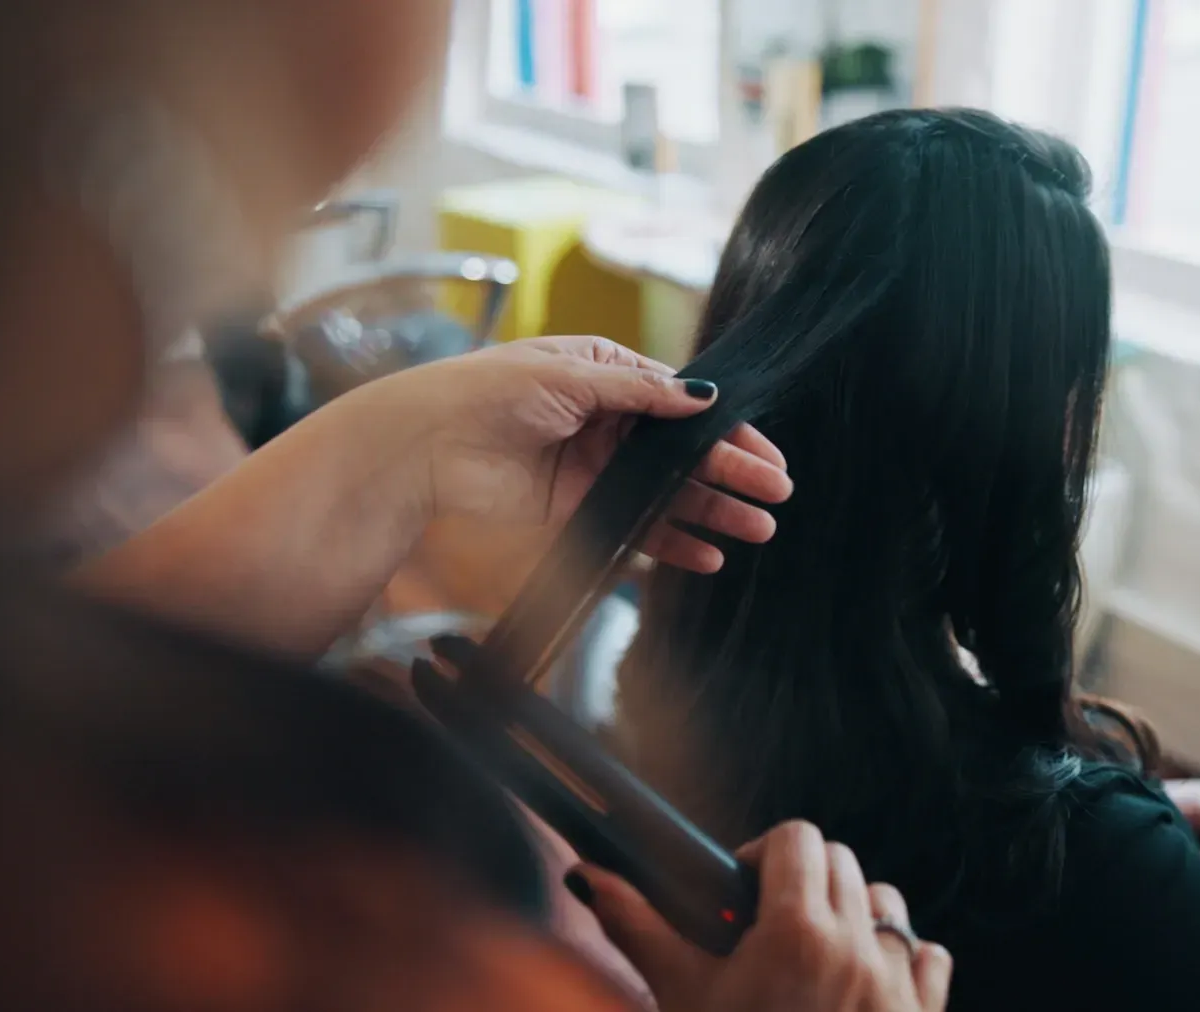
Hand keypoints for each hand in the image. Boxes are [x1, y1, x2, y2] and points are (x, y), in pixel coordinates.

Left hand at [355, 336, 791, 572]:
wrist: (424, 447)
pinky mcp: (578, 510)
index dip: (727, 428)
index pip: (683, 403)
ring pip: (668, 493)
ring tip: (757, 530)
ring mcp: (595, 468)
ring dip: (713, 511)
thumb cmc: (487, 393)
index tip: (766, 453)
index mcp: (607, 374)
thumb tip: (704, 397)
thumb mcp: (569, 376)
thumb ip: (640, 391)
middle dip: (732, 473)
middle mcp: (608, 421)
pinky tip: (707, 555)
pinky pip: (636, 528)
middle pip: (684, 451)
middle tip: (776, 496)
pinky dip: (672, 543)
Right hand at [571, 821, 951, 1011]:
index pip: (797, 838)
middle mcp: (858, 948)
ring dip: (856, 913)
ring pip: (888, 903)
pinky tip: (867, 984)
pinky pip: (930, 957)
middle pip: (842, 862)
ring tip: (816, 955)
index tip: (741, 892)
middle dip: (804, 880)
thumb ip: (638, 929)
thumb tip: (589, 876)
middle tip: (767, 926)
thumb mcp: (681, 998)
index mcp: (798, 933)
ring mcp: (898, 986)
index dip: (764, 853)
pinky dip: (904, 959)